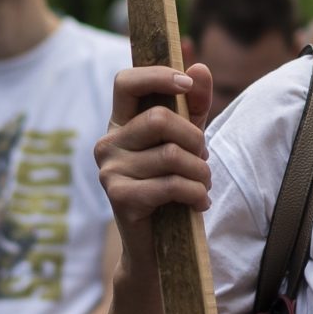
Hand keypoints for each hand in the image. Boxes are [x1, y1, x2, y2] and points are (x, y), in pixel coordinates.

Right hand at [96, 63, 215, 231]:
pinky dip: (196, 194)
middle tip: (204, 159)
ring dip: (201, 173)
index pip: (125, 82)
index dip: (156, 76)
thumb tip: (199, 67)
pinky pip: (171, 184)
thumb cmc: (171, 187)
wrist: (157, 246)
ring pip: (172, 155)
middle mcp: (108, 143)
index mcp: (120, 123)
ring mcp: (109, 170)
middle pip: (160, 118)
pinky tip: (199, 203)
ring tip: (203, 185)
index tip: (186, 85)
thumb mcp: (187, 141)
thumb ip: (194, 106)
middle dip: (195, 138)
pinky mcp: (119, 197)